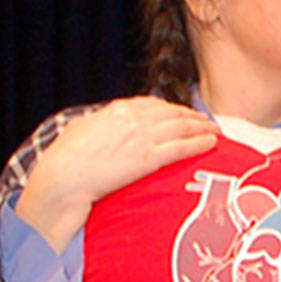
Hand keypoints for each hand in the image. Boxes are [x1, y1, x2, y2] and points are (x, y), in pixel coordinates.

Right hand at [16, 97, 216, 249]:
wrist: (64, 177)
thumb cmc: (66, 157)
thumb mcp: (82, 128)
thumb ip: (101, 122)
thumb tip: (105, 122)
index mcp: (117, 109)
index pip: (153, 104)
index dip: (171, 108)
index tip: (181, 113)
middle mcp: (134, 119)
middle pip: (172, 113)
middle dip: (192, 117)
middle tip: (207, 121)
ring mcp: (143, 138)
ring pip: (181, 128)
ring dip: (201, 128)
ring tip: (215, 130)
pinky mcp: (148, 159)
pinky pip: (181, 148)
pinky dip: (199, 144)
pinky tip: (212, 143)